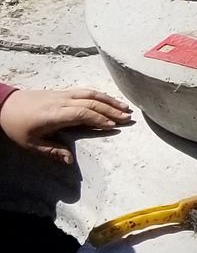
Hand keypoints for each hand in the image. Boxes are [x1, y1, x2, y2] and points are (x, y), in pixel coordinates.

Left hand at [0, 86, 132, 164]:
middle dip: (111, 110)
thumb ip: (52, 151)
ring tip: (125, 107)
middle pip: (90, 102)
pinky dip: (99, 95)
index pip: (82, 113)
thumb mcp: (31, 144)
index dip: (99, 119)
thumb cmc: (17, 126)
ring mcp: (62, 94)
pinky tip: (108, 100)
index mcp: (54, 114)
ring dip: (109, 100)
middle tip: (128, 118)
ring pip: (90, 94)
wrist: (4, 104)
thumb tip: (70, 160)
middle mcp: (61, 101)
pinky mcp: (61, 92)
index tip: (113, 126)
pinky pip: (84, 91)